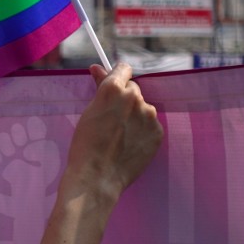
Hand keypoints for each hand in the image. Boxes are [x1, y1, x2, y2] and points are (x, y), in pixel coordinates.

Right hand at [64, 63, 162, 202]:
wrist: (98, 175)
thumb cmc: (86, 143)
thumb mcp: (89, 110)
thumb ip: (99, 86)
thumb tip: (98, 67)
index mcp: (113, 88)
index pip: (123, 68)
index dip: (117, 76)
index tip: (113, 84)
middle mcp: (134, 97)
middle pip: (133, 89)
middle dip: (124, 98)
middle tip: (112, 117)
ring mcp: (149, 115)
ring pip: (143, 108)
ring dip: (134, 115)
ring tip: (120, 134)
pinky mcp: (158, 132)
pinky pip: (150, 124)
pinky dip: (142, 131)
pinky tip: (130, 143)